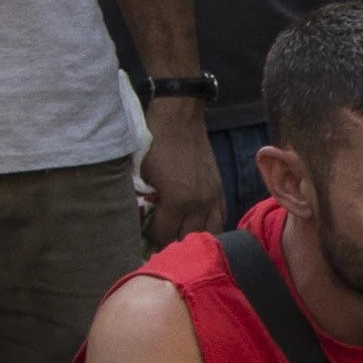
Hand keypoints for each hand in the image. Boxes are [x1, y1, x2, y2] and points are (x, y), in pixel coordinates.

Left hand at [141, 107, 223, 244]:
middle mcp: (199, 204)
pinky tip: (200, 227)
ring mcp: (212, 198)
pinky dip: (210, 226)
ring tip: (183, 239)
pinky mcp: (219, 190)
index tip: (144, 236)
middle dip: (174, 243)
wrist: (179, 119)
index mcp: (178, 200)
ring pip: (210, 233)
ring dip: (195, 238)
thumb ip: (146, 200)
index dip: (152, 238)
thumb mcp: (142, 173)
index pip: (164, 234)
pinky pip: (220, 218)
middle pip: (189, 238)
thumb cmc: (155, 143)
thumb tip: (143, 218)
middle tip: (161, 242)